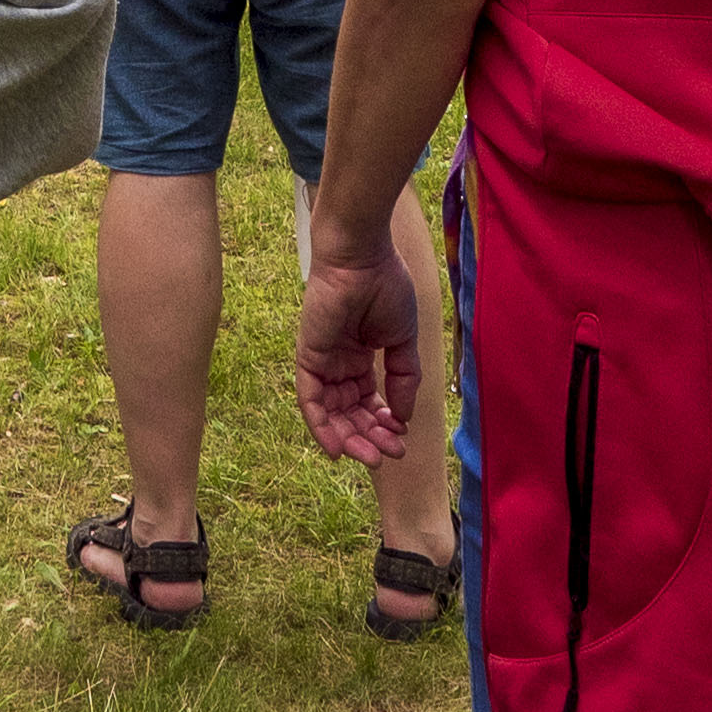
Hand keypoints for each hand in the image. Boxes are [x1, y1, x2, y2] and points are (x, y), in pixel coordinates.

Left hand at [295, 238, 422, 466]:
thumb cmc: (385, 285)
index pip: (368, 401)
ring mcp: (322, 360)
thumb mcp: (403, 339)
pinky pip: (310, 400)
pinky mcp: (307, 356)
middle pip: (350, 412)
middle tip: (389, 455)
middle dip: (369, 437)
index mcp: (361, 355)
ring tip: (371, 456)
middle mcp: (339, 362)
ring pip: (331, 413)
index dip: (384, 424)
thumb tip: (403, 418)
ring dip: (349, 438)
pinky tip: (337, 449)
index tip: (402, 439)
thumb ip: (404, 378)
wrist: (363, 255)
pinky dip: (320, 427)